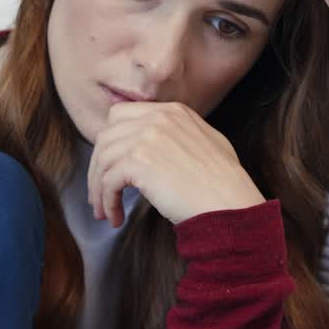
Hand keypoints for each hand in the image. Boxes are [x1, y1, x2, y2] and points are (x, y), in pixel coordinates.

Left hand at [87, 101, 265, 226]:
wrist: (231, 205)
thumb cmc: (224, 184)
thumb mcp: (208, 142)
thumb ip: (179, 134)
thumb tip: (153, 145)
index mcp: (173, 111)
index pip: (122, 116)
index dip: (111, 143)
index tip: (110, 166)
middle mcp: (158, 118)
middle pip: (106, 136)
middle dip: (98, 166)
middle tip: (99, 193)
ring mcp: (147, 137)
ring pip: (103, 160)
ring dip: (98, 189)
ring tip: (105, 212)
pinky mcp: (139, 162)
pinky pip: (108, 181)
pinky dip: (106, 202)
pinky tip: (115, 217)